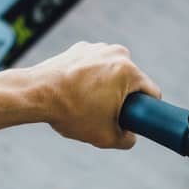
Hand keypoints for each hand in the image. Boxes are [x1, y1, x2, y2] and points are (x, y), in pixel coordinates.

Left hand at [29, 42, 160, 148]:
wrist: (35, 94)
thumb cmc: (71, 113)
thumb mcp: (105, 137)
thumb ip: (128, 140)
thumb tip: (131, 136)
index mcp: (129, 71)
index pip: (152, 93)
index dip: (147, 110)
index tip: (134, 119)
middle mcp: (116, 53)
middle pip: (132, 81)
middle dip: (123, 98)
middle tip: (105, 114)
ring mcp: (97, 48)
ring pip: (113, 73)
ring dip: (107, 87)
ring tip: (87, 103)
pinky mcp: (81, 48)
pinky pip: (95, 66)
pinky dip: (90, 78)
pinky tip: (76, 91)